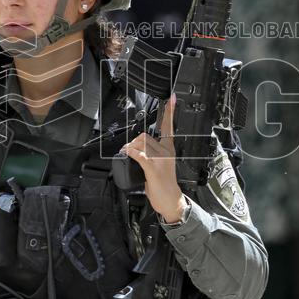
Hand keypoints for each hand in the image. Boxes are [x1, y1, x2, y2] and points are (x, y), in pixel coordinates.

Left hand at [121, 94, 186, 223]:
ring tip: (128, 155)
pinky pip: (139, 155)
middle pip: (146, 136)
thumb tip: (139, 146)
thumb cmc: (165, 184)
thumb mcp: (161, 164)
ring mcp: (160, 160)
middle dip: (134, 141)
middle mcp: (166, 152)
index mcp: (169, 149)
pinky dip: (131, 152)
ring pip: (141, 143)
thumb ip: (153, 152)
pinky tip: (127, 153)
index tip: (172, 98)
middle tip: (129, 150)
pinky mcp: (153, 169)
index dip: (169, 112)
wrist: (171, 200)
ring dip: (130, 147)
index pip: (169, 127)